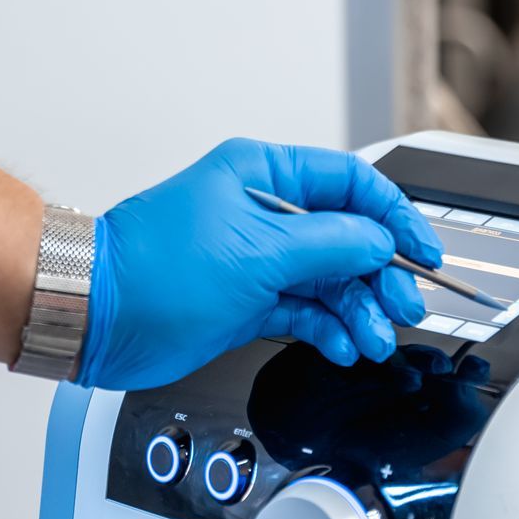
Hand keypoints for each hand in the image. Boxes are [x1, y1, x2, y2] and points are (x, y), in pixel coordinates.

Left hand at [75, 139, 443, 390]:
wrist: (96, 316)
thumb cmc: (154, 269)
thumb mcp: (258, 252)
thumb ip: (330, 245)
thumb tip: (378, 243)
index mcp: (264, 174)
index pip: (351, 183)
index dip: (394, 216)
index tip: (422, 251)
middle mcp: (263, 211)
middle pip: (347, 235)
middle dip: (380, 273)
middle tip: (403, 305)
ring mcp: (256, 257)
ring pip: (329, 278)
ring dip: (358, 308)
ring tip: (374, 337)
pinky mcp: (246, 300)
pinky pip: (304, 308)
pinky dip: (328, 326)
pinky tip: (343, 344)